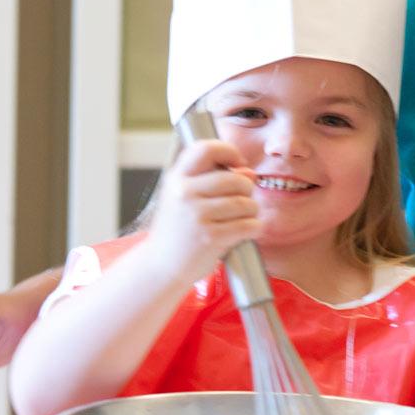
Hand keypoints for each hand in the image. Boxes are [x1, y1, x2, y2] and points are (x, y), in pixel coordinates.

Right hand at [144, 141, 260, 285]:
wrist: (160, 266)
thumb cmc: (177, 230)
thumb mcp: (186, 199)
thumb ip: (216, 181)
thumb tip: (250, 173)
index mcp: (177, 178)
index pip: (206, 148)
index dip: (229, 151)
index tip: (238, 163)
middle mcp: (184, 193)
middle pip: (236, 179)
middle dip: (247, 190)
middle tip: (241, 201)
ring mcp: (197, 215)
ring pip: (246, 203)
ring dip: (252, 211)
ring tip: (242, 218)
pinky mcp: (210, 237)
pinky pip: (249, 225)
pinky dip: (255, 228)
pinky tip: (246, 231)